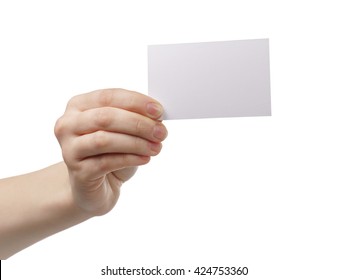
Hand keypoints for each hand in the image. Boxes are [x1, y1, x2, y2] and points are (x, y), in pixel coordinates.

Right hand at [54, 89, 166, 215]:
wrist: (95, 186)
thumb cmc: (110, 153)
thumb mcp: (122, 131)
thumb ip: (134, 119)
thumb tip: (156, 115)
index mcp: (78, 106)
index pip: (108, 97)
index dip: (136, 102)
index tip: (159, 111)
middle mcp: (68, 125)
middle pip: (106, 117)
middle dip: (138, 123)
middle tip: (161, 132)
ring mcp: (70, 149)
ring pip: (104, 140)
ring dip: (136, 142)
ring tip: (157, 147)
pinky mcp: (78, 172)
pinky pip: (107, 162)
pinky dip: (130, 159)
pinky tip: (145, 158)